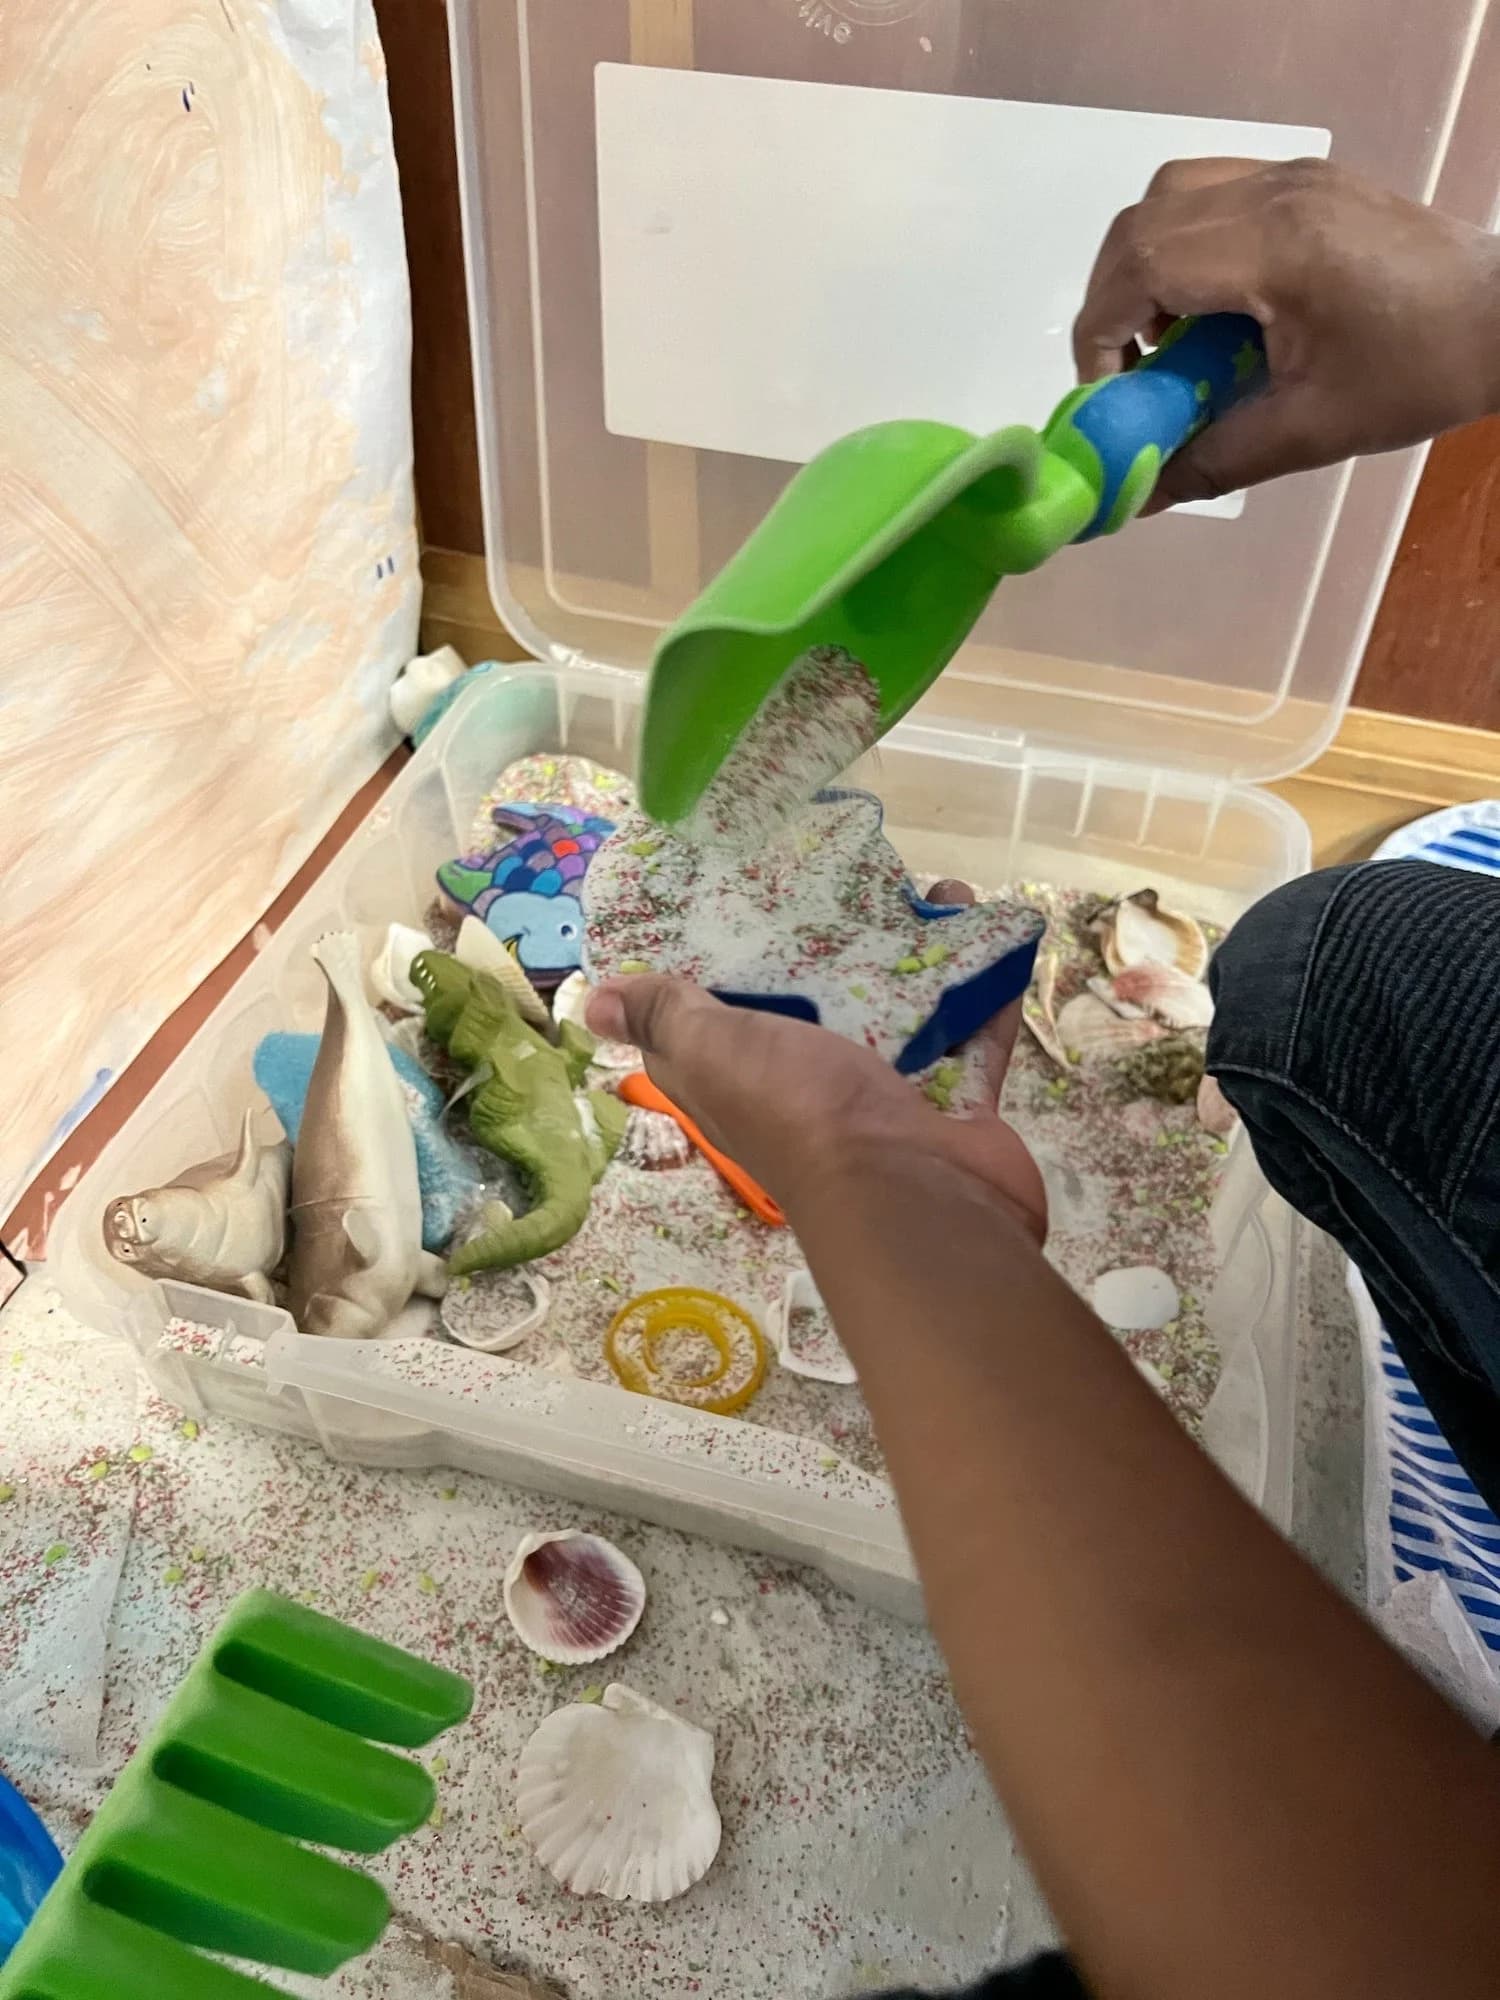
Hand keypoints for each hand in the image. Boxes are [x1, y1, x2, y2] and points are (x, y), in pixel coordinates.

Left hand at [586, 881, 1047, 1243]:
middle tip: (861, 873)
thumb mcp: (714, 1053)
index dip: (719, 960)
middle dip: (841, 939)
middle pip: (820, 1000)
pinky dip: (987, 986)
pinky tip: (994, 929)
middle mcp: (812, 1085)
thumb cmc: (803, 1114)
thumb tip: (592, 1002)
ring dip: (923, 951)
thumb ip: (664, 1020)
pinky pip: (974, 1031)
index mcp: (743, 1073)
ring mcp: (890, 1094)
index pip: (715, 1015)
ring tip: (939, 889)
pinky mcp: (958, 1099)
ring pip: (904, 1007)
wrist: (917, 1197)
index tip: (739, 887)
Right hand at [1074, 157, 1499, 505]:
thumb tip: (1135, 497)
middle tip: (1128, 372)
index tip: (1108, 391)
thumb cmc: (1416, 373)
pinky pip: (1211, 191)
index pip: (1142, 266)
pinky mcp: (1305, 178)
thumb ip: (1210, 461)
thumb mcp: (1308, 431)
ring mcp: (1291, 175)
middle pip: (1141, 225)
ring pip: (1168, 196)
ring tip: (1167, 335)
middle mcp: (1275, 192)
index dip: (1101, 332)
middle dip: (1111, 302)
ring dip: (1142, 265)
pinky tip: (1209, 301)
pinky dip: (1182, 242)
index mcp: (1275, 248)